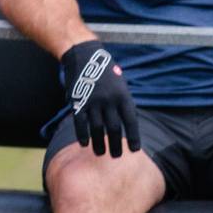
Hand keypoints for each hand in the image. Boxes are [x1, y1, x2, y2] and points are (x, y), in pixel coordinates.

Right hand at [60, 39, 140, 158]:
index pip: (131, 121)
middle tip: (116, 156)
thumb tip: (127, 124)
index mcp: (122, 95)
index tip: (134, 150)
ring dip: (99, 144)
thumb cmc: (105, 71)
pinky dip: (82, 135)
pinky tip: (84, 144)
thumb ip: (123, 102)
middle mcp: (109, 100)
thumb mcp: (120, 84)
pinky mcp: (78, 101)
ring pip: (97, 128)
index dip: (133, 137)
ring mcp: (93, 101)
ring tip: (101, 153)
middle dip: (115, 145)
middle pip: (113, 128)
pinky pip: (80, 122)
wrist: (84, 55)